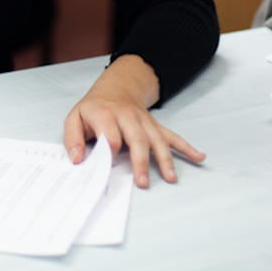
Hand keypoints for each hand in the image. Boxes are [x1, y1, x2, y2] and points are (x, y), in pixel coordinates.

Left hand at [63, 55, 203, 187]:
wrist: (115, 88)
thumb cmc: (93, 109)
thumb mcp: (74, 118)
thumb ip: (72, 138)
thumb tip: (77, 159)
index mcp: (105, 114)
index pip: (110, 134)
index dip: (110, 150)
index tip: (109, 166)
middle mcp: (127, 116)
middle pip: (137, 138)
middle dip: (141, 161)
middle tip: (143, 182)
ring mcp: (144, 120)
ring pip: (157, 139)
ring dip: (165, 159)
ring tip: (170, 178)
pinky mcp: (154, 125)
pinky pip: (171, 136)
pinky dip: (186, 147)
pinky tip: (199, 157)